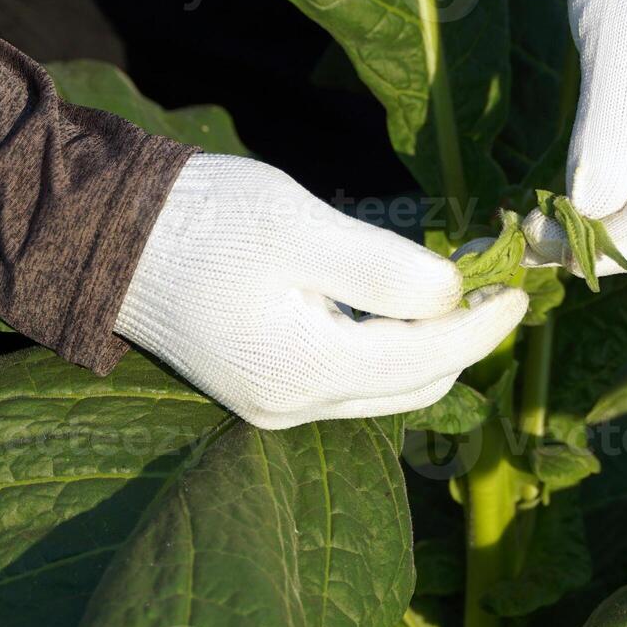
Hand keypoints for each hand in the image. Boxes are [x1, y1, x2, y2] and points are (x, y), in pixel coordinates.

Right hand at [115, 154, 526, 428]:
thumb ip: (385, 270)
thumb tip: (452, 296)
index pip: (427, 361)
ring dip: (426, 345)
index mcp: (305, 373)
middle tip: (492, 283)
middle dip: (461, 340)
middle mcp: (291, 406)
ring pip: (382, 388)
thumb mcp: (303, 230)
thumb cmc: (204, 220)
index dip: (482, 326)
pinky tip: (395, 305)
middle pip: (412, 387)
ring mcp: (272, 403)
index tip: (520, 288)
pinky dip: (385, 347)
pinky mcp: (259, 386)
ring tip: (454, 289)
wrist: (106, 235)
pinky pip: (347, 379)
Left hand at [522, 0, 626, 277]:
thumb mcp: (621, 50)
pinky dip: (618, 188)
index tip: (542, 245)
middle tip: (534, 240)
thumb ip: (611, 139)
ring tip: (544, 219)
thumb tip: (587, 216)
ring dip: (609, 221)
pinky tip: (572, 187)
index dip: (609, 246)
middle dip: (608, 243)